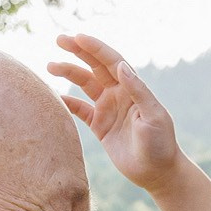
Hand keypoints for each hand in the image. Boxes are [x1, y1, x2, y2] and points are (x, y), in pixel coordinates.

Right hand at [49, 34, 184, 188]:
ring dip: (69, 72)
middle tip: (59, 39)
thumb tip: (121, 65)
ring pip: (85, 84)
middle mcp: (119, 94)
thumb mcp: (153, 116)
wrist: (157, 173)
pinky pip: (80, 109)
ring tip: (50, 65)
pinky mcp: (100, 126)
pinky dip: (67, 102)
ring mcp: (109, 108)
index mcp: (132, 88)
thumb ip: (138, 90)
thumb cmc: (160, 144)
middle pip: (95, 66)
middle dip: (78, 51)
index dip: (95, 48)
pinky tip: (54, 96)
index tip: (77, 37)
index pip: (112, 61)